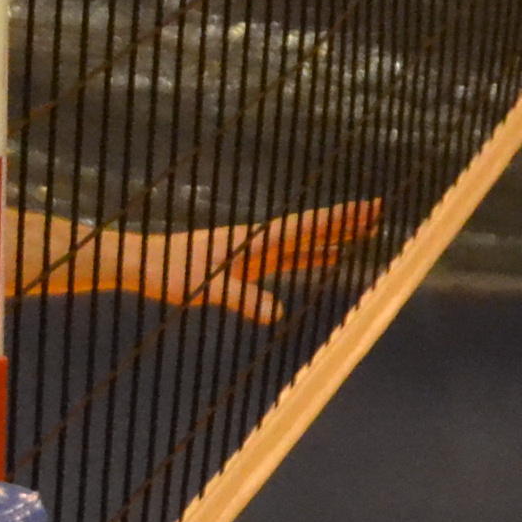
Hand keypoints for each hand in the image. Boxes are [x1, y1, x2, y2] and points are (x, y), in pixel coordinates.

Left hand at [37, 197, 389, 323]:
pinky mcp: (244, 264)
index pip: (306, 226)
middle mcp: (258, 241)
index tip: (369, 207)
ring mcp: (253, 251)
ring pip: (303, 242)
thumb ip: (242, 299)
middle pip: (311, 229)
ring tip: (363, 234)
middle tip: (379, 212)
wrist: (142, 263)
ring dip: (332, 237)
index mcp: (255, 240)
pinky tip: (324, 259)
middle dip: (345, 221)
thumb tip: (275, 315)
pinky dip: (310, 256)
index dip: (339, 219)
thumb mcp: (207, 287)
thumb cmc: (170, 271)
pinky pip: (288, 258)